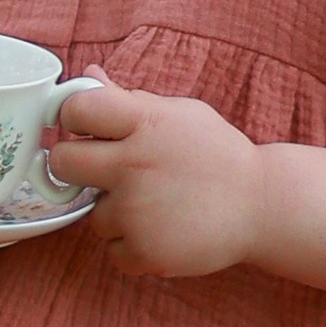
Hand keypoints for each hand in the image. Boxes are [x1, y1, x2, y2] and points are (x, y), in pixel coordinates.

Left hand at [42, 77, 269, 279]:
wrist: (262, 207)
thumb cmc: (218, 157)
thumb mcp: (181, 115)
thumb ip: (131, 99)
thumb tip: (89, 75)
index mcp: (145, 122)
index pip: (77, 108)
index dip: (73, 117)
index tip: (83, 128)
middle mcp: (135, 164)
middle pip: (63, 162)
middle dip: (74, 166)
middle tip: (102, 172)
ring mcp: (137, 211)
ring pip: (93, 213)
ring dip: (116, 212)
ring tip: (157, 205)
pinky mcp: (144, 251)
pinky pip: (112, 249)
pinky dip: (133, 245)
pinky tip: (163, 230)